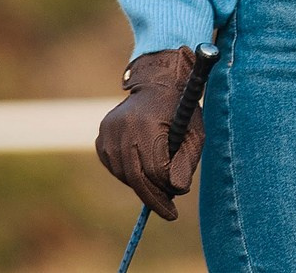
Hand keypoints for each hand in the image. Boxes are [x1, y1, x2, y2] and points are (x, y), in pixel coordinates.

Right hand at [94, 46, 207, 219]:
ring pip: (123, 174)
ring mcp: (108, 132)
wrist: (156, 83)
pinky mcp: (101, 137)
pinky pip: (114, 167)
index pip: (155, 169)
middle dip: (153, 197)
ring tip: (159, 188)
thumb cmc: (179, 110)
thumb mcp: (194, 132)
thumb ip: (187, 162)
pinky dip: (129, 175)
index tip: (175, 202)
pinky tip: (143, 170)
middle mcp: (122, 128)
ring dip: (141, 186)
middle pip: (136, 176)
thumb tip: (176, 191)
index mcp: (147, 124)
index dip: (166, 188)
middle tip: (167, 212)